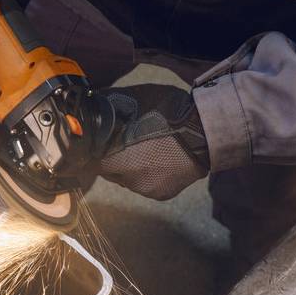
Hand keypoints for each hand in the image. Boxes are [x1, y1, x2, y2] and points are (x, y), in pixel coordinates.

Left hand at [92, 84, 209, 200]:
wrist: (205, 131)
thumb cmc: (168, 112)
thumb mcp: (132, 100)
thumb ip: (107, 108)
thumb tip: (91, 107)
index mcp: (111, 159)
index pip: (90, 160)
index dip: (94, 149)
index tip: (100, 142)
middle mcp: (125, 180)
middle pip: (110, 171)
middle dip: (115, 158)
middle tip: (128, 141)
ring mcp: (145, 189)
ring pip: (129, 179)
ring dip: (133, 167)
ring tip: (149, 148)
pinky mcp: (162, 194)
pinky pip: (148, 184)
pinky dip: (151, 174)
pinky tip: (161, 159)